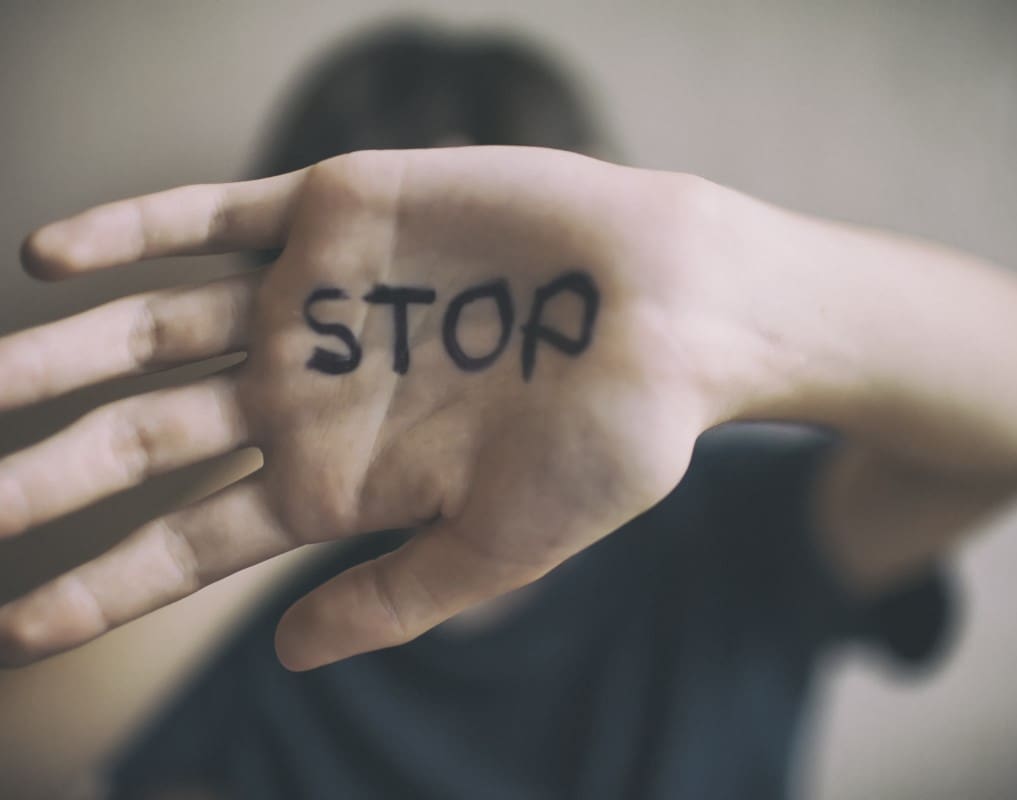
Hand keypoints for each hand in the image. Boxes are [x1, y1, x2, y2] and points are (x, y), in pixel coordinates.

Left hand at [0, 147, 714, 669]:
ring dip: (52, 356)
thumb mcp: (500, 547)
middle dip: (45, 476)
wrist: (673, 313)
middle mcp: (306, 390)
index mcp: (338, 479)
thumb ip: (390, 598)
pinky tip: (49, 259)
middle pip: (144, 440)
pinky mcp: (331, 215)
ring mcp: (310, 302)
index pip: (191, 542)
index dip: (102, 587)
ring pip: (149, 329)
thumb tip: (287, 658)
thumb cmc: (605, 440)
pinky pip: (203, 219)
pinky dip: (126, 233)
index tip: (18, 631)